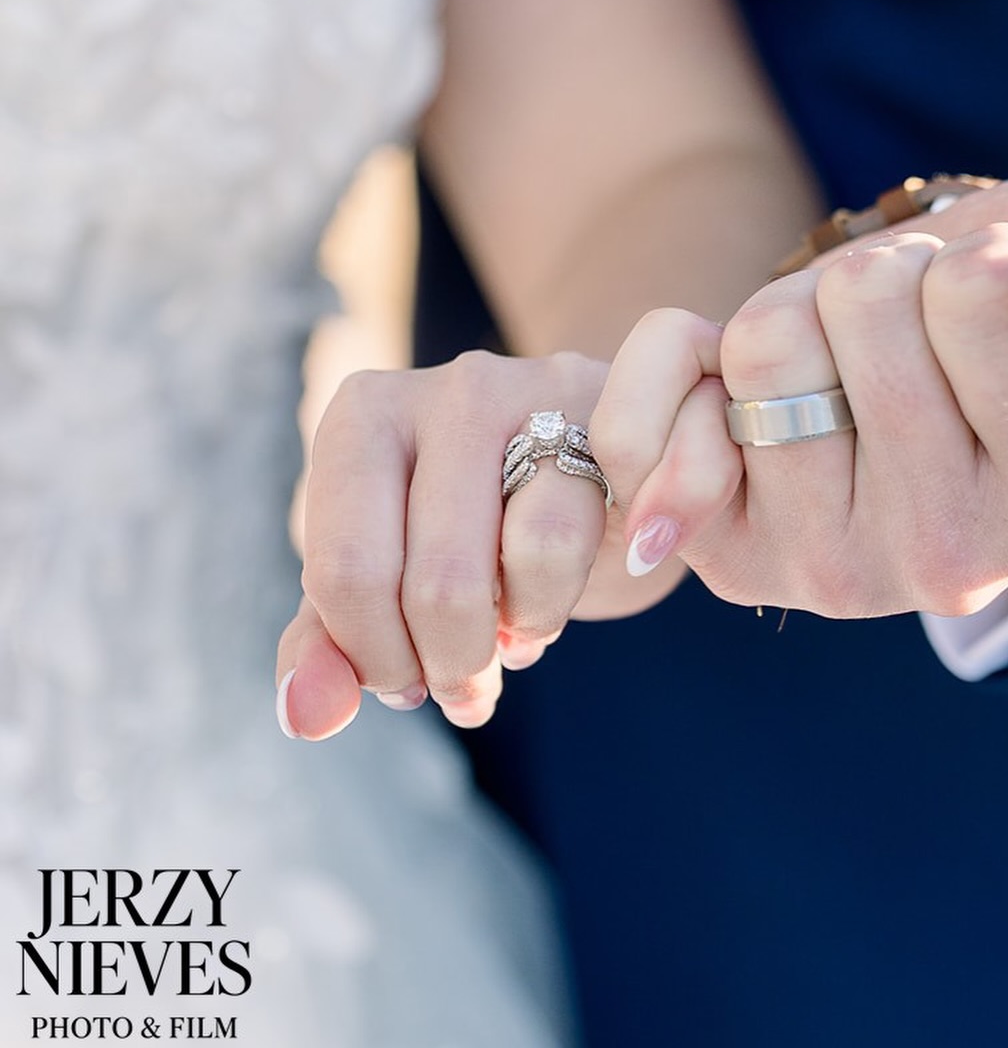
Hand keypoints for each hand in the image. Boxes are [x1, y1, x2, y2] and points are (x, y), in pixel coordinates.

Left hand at [277, 349, 625, 738]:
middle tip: (459, 689)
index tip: (400, 678)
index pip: (344, 572)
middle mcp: (445, 390)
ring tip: (507, 642)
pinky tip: (546, 603)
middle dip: (442, 668)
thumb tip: (305, 715)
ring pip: (492, 569)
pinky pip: (556, 548)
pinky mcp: (605, 423)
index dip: (374, 658)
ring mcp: (534, 395)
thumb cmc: (473, 530)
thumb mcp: (385, 585)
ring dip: (500, 645)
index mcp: (365, 417)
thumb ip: (329, 646)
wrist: (604, 478)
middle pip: (422, 580)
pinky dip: (548, 608)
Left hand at [589, 171, 1007, 617]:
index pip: (989, 289)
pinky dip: (683, 357)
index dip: (995, 256)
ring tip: (869, 361)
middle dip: (899, 274)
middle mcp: (951, 564)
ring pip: (767, 338)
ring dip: (812, 308)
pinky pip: (653, 405)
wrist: (973, 388)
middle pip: (866, 302)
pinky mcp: (732, 554)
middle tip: (937, 332)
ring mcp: (832, 568)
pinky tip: (750, 387)